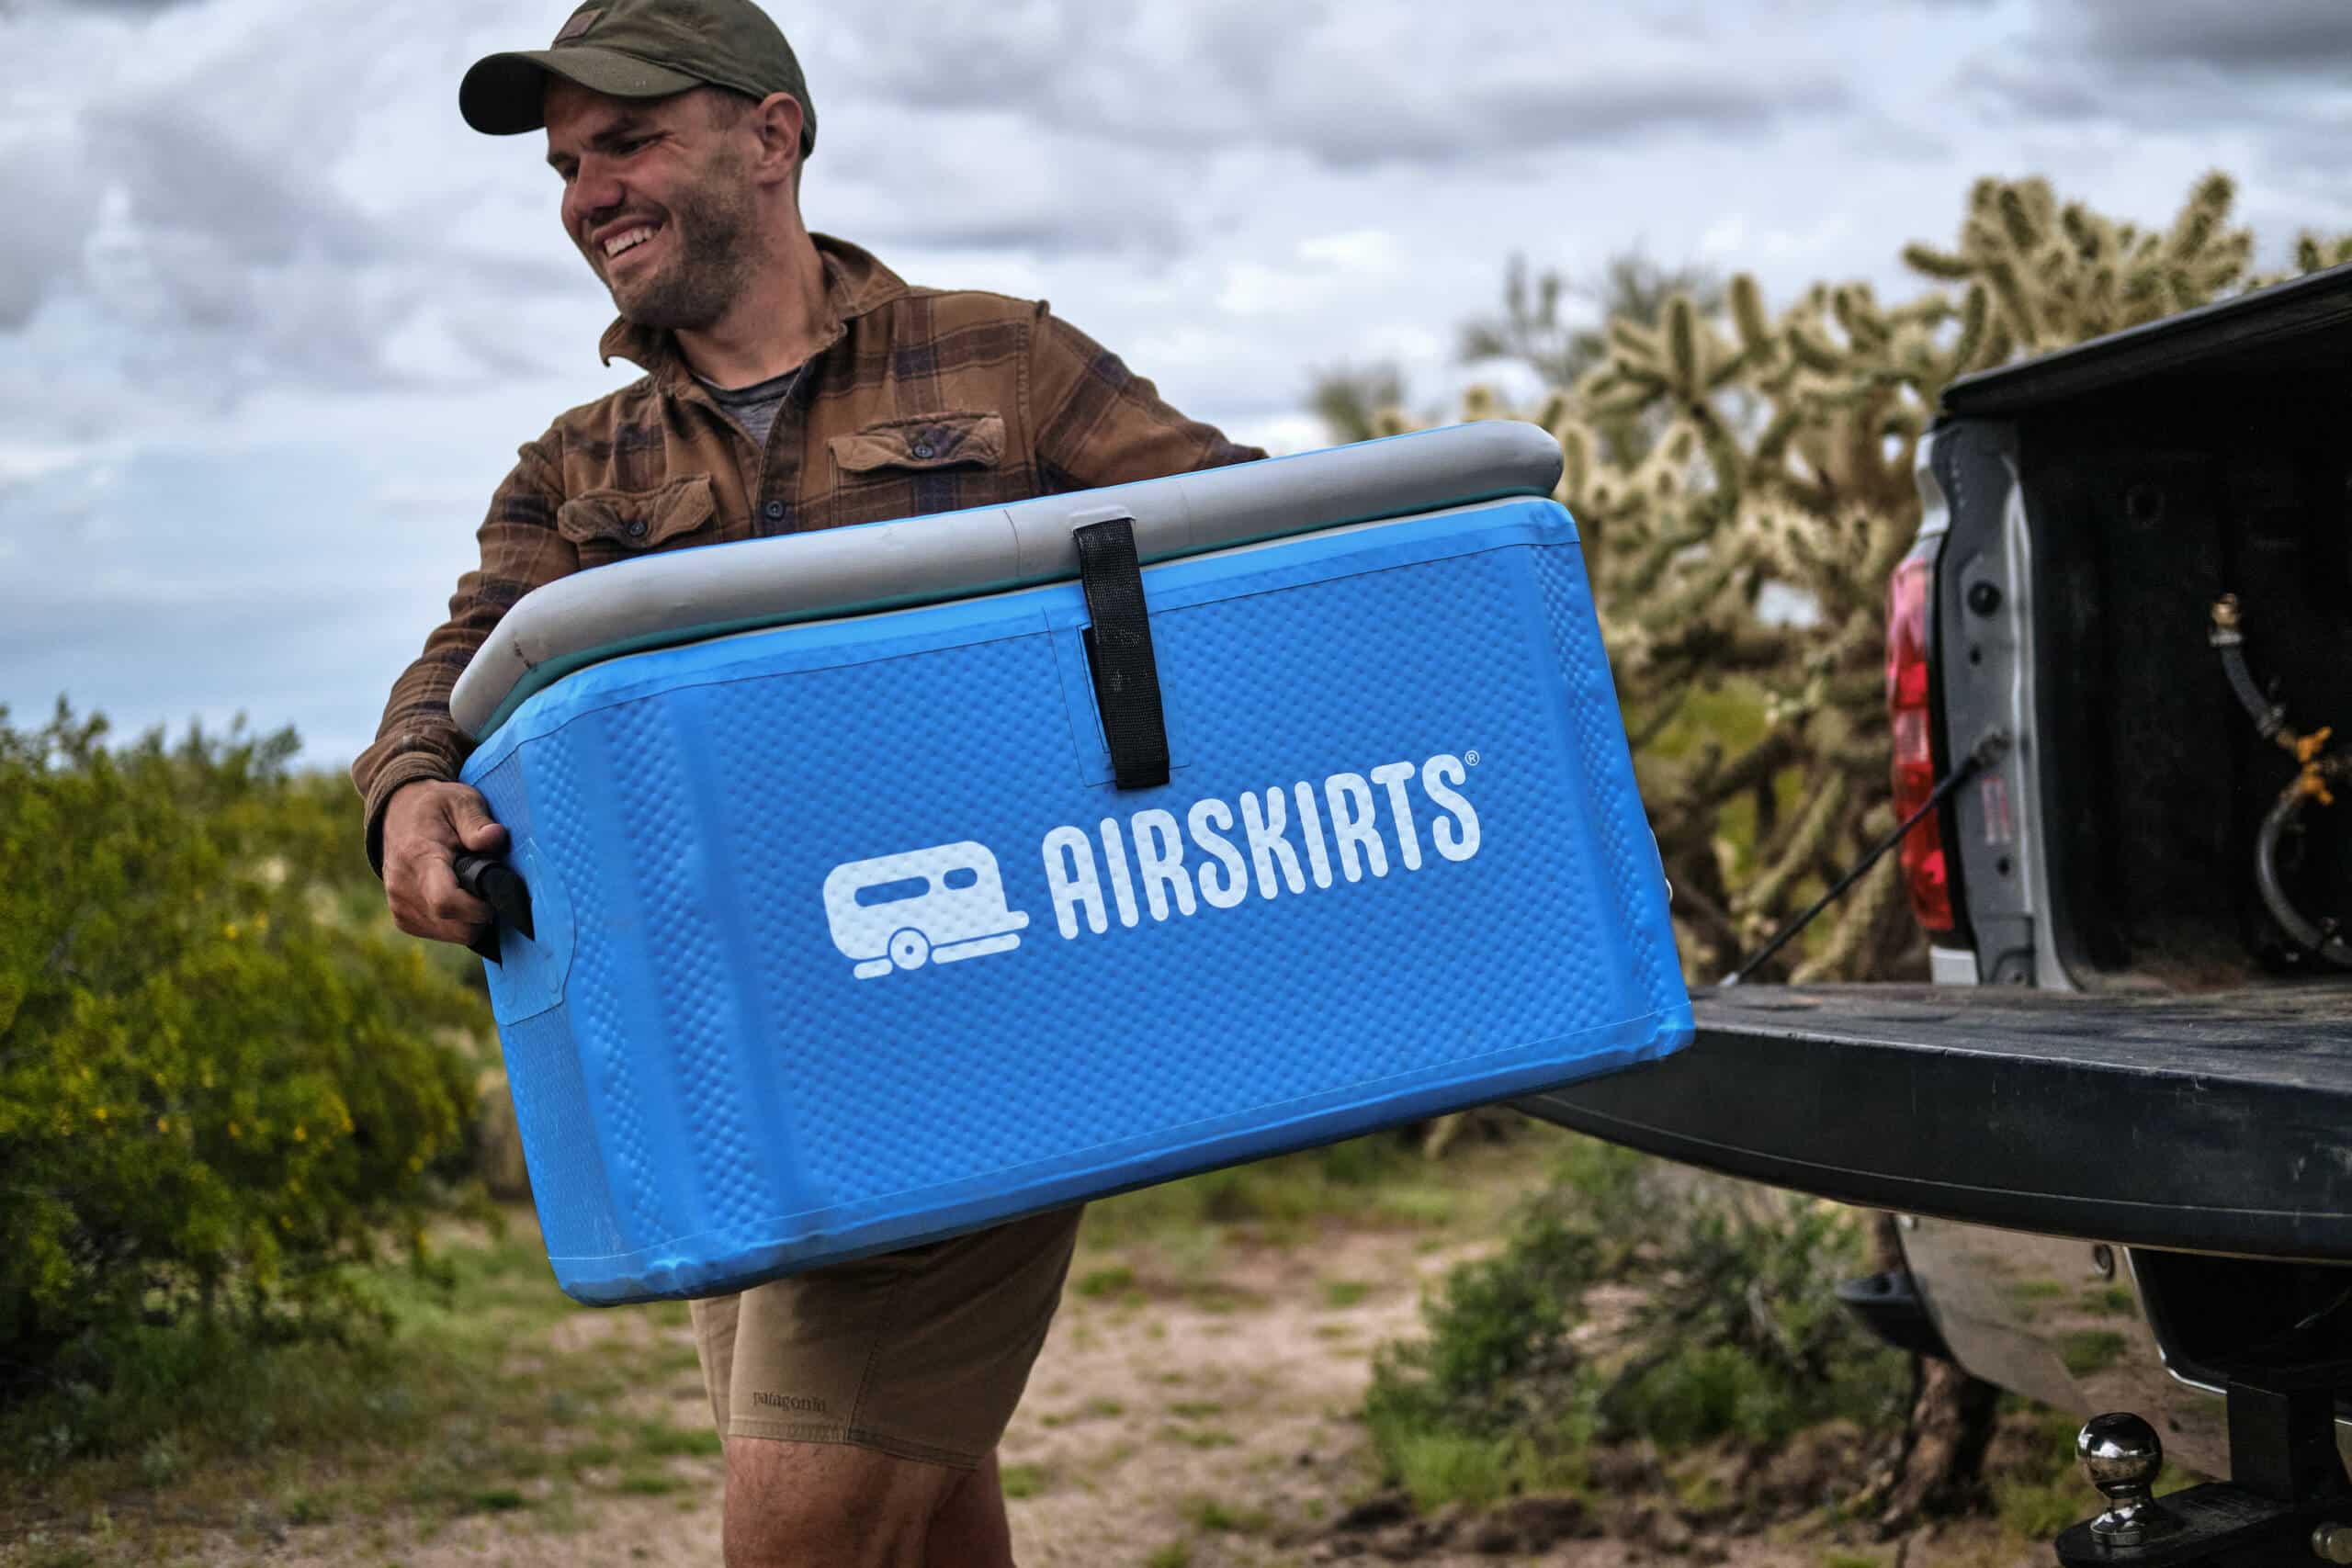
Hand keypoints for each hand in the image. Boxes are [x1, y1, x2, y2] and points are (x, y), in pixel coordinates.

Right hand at [383, 780, 510, 945]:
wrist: (397, 813)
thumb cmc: (436, 807)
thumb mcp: (461, 800)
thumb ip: (477, 821)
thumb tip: (495, 837)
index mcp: (419, 858)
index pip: (445, 901)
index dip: (478, 909)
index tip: (495, 897)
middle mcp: (403, 887)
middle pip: (455, 926)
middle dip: (482, 914)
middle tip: (488, 888)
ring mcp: (399, 905)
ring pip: (451, 935)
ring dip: (471, 919)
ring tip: (471, 888)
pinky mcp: (401, 918)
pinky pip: (440, 934)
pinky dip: (457, 923)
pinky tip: (459, 897)